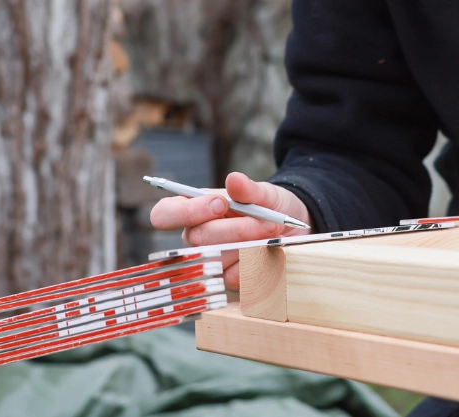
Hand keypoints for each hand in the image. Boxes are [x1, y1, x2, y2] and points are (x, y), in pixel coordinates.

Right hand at [147, 172, 311, 289]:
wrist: (293, 229)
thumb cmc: (271, 206)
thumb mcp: (265, 193)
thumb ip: (249, 189)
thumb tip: (234, 179)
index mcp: (195, 208)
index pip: (165, 214)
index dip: (187, 211)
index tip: (222, 204)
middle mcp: (196, 236)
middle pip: (198, 239)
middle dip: (236, 229)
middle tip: (267, 222)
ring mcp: (209, 260)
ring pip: (217, 258)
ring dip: (250, 245)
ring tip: (272, 233)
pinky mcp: (226, 279)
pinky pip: (234, 277)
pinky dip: (256, 263)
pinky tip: (268, 252)